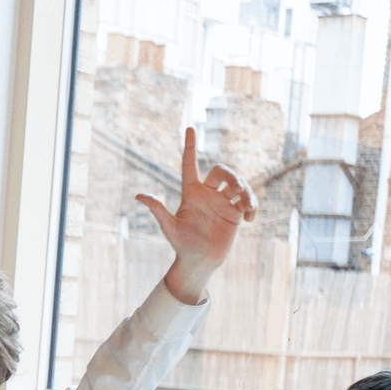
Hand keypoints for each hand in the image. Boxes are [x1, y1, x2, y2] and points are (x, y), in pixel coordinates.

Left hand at [137, 127, 255, 304]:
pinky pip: (248, 201)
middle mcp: (207, 194)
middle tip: (239, 190)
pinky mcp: (236, 213)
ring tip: (247, 207)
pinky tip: (250, 218)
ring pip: (238, 184)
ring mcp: (223, 202)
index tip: (190, 127)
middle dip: (232, 175)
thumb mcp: (168, 227)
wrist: (199, 261)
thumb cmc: (181, 245)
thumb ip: (157, 210)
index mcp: (190, 192)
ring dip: (246, 192)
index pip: (190, 164)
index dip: (190, 146)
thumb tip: (138, 196)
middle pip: (222, 171)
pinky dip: (252, 206)